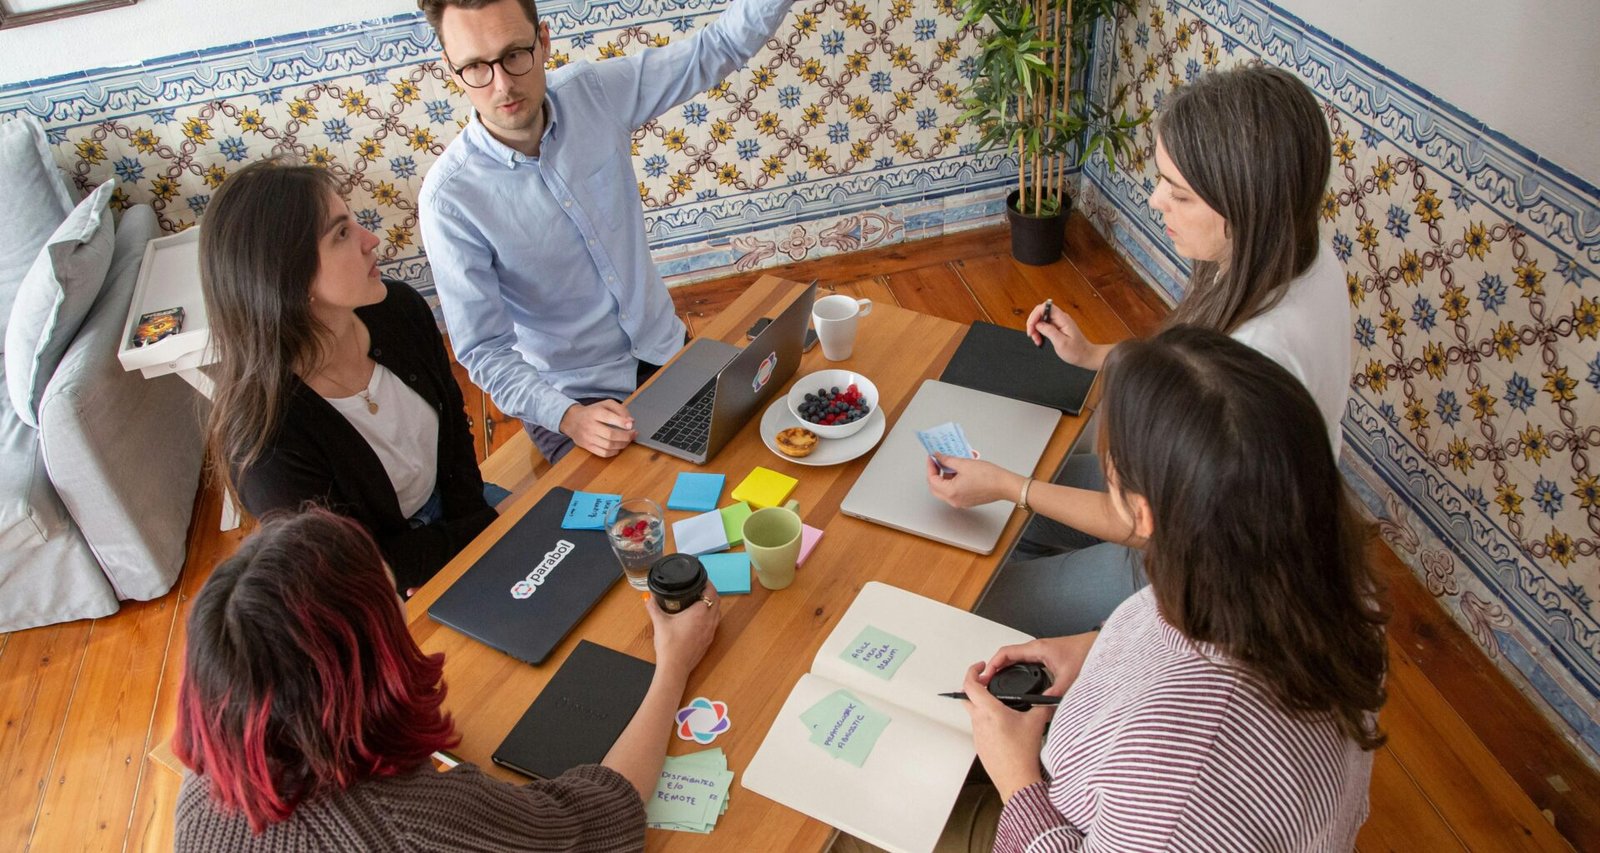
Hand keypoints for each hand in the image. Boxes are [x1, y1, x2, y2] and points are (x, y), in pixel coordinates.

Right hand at [560, 399, 635, 456]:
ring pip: (608, 445)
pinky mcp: (587, 446)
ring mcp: (588, 437)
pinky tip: (618, 447)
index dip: (622, 422)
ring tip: (628, 440)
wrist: (572, 420)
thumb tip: (631, 421)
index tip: (631, 424)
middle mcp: (590, 425)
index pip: (608, 417)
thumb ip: (620, 409)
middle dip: (626, 436)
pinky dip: (614, 452)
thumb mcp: (605, 404)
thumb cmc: (592, 412)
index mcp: (595, 413)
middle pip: (610, 434)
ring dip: (622, 444)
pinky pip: (603, 453)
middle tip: (633, 434)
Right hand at [647, 586, 719, 679]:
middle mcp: (708, 621)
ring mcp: (710, 632)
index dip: (708, 584)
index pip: (710, 592)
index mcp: (699, 613)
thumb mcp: (659, 623)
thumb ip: (653, 607)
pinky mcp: (709, 641)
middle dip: (711, 592)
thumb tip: (648, 598)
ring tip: (702, 600)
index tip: (702, 579)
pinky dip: (711, 616)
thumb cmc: (669, 646)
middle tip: (702, 588)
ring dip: (713, 604)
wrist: (675, 667)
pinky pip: (715, 624)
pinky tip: (701, 618)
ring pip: (718, 613)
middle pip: (717, 601)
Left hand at [926, 453, 1024, 507]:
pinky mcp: (967, 501)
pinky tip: (958, 471)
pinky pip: (954, 491)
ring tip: (950, 463)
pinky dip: (952, 481)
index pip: (932, 480)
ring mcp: (961, 502)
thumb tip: (938, 457)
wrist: (1005, 485)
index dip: (930, 466)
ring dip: (944, 477)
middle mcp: (954, 500)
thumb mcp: (964, 464)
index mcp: (951, 492)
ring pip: (945, 490)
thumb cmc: (989, 476)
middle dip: (935, 473)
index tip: (932, 457)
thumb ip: (947, 460)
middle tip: (937, 461)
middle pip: (936, 487)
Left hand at [960, 662, 1051, 800]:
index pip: (970, 684)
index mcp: (989, 711)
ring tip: (998, 704)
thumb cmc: (1023, 755)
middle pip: (967, 696)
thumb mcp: (1036, 723)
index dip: (972, 671)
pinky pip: (978, 726)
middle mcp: (979, 721)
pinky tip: (1001, 724)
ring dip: (981, 704)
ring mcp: (977, 734)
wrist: (1017, 781)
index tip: (980, 667)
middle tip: (986, 682)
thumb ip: (1042, 705)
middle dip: (974, 686)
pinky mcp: (979, 745)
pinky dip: (985, 720)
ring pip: (972, 712)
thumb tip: (1048, 697)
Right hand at [981, 632, 1099, 697]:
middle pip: (1007, 656)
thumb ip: (1056, 692)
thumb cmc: (1085, 653)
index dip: (993, 664)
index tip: (986, 676)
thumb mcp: (1069, 676)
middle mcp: (1036, 648)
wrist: (1098, 645)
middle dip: (995, 668)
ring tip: (997, 681)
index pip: (1006, 653)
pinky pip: (1024, 661)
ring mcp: (1040, 651)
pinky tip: (1016, 679)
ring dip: (1004, 668)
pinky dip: (1015, 669)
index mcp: (1037, 649)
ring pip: (1015, 658)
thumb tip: (1043, 707)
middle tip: (987, 682)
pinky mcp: (1046, 656)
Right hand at [1026, 301, 1102, 368]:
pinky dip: (1039, 332)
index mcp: (1063, 319)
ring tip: (1037, 340)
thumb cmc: (1076, 351)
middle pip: (1041, 313)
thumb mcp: (1061, 343)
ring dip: (1035, 329)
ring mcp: (1058, 322)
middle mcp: (1060, 318)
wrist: (1085, 355)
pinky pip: (1044, 326)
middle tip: (1032, 335)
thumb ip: (1049, 331)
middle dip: (1033, 323)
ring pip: (1041, 320)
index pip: (1045, 307)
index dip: (1035, 315)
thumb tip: (1038, 324)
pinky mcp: (1057, 327)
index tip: (1031, 327)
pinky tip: (1040, 340)